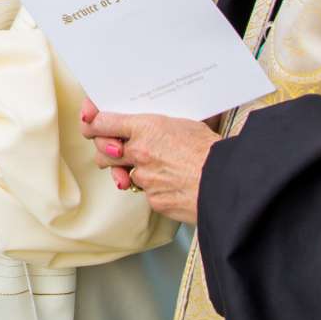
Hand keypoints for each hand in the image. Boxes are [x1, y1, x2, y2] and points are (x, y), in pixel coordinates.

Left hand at [80, 100, 216, 225]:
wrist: (229, 181)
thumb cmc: (211, 149)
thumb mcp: (184, 122)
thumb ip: (156, 123)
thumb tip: (143, 120)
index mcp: (146, 127)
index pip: (102, 122)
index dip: (92, 122)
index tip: (90, 122)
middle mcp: (139, 152)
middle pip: (102, 151)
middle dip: (105, 149)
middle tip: (112, 147)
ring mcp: (144, 177)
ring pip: (119, 174)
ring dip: (124, 170)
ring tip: (140, 164)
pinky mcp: (153, 199)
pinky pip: (143, 191)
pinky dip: (151, 187)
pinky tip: (166, 181)